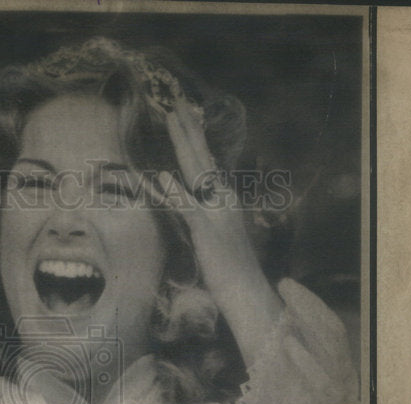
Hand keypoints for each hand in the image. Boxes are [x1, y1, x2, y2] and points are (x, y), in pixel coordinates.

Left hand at [144, 93, 282, 368]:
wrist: (246, 291)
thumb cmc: (230, 269)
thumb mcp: (214, 238)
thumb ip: (202, 218)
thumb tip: (191, 204)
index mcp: (223, 201)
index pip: (206, 165)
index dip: (193, 141)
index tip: (184, 118)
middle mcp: (223, 200)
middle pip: (202, 160)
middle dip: (188, 131)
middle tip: (176, 105)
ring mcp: (216, 213)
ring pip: (198, 173)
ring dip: (185, 145)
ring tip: (173, 119)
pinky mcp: (207, 232)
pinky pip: (189, 209)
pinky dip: (177, 192)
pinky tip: (164, 177)